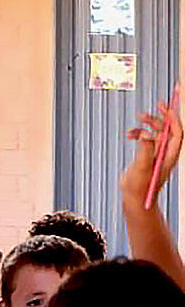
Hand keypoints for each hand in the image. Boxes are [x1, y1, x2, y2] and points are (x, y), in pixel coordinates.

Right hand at [121, 91, 181, 205]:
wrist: (134, 199)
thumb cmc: (140, 188)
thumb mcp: (141, 168)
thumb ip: (145, 151)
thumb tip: (147, 134)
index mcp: (169, 155)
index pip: (176, 132)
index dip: (173, 119)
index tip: (167, 107)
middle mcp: (165, 153)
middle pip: (167, 129)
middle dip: (159, 118)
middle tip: (150, 110)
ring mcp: (156, 153)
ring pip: (155, 133)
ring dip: (146, 126)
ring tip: (136, 123)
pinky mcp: (147, 155)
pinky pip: (145, 139)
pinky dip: (138, 134)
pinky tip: (129, 135)